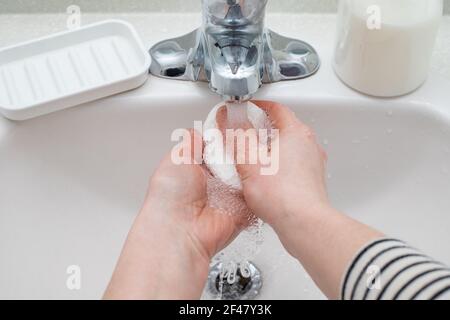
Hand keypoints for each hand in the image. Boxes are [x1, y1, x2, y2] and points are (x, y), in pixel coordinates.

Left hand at [144, 129, 247, 259]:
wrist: (181, 229)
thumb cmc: (170, 196)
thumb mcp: (177, 157)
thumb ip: (191, 141)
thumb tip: (200, 131)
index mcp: (195, 169)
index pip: (216, 147)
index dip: (226, 136)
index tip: (236, 124)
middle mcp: (213, 182)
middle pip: (235, 158)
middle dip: (241, 149)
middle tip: (248, 138)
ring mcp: (229, 196)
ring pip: (248, 174)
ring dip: (252, 165)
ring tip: (257, 151)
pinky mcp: (243, 209)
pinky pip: (256, 193)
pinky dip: (260, 184)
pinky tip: (262, 172)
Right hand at [235, 101, 382, 298]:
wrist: (303, 223)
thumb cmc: (280, 193)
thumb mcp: (248, 159)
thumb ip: (238, 135)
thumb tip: (231, 118)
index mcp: (295, 132)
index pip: (277, 108)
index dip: (259, 106)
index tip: (247, 108)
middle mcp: (309, 145)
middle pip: (284, 127)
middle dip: (263, 128)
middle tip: (246, 132)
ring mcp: (313, 164)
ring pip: (289, 147)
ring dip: (271, 148)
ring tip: (253, 156)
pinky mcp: (311, 182)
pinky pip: (293, 165)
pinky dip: (279, 165)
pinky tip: (266, 177)